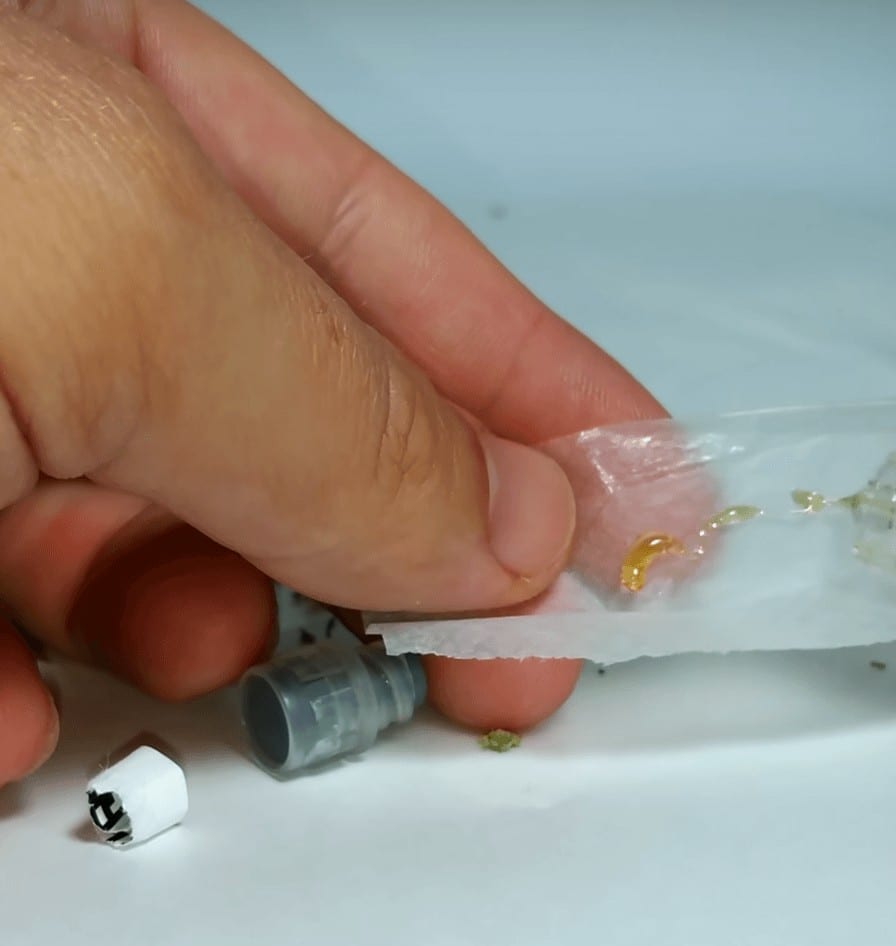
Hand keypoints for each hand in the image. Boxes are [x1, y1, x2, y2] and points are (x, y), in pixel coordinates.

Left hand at [0, 2, 663, 785]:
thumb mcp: (116, 270)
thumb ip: (342, 409)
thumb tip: (510, 523)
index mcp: (112, 105)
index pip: (395, 266)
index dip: (543, 396)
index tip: (650, 515)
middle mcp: (37, 245)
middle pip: (291, 419)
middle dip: (395, 547)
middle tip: (493, 651)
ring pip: (139, 542)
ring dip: (193, 628)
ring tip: (199, 656)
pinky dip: (16, 697)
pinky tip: (3, 708)